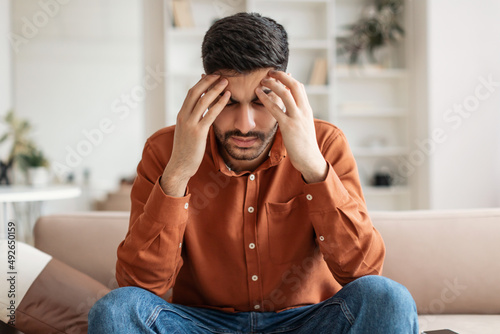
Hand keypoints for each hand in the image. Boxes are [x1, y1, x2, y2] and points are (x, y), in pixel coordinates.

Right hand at [161, 74, 230, 196]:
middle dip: (208, 81)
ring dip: (215, 89)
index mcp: (181, 115)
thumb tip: (201, 114)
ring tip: (226, 82)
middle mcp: (184, 116)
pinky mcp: (198, 132)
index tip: (211, 77)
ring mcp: (190, 124)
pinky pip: (210, 113)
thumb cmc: (186, 151)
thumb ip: (192, 121)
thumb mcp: (186, 132)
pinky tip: (227, 97)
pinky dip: (220, 103)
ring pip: (203, 100)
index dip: (201, 83)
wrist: (180, 165)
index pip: (191, 93)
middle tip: (219, 74)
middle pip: (195, 92)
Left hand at [256, 71, 326, 182]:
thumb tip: (289, 108)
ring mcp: (296, 118)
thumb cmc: (304, 144)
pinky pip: (275, 109)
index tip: (277, 75)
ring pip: (285, 93)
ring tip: (262, 80)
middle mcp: (303, 110)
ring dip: (273, 84)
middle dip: (281, 75)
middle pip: (294, 85)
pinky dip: (266, 99)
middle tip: (269, 72)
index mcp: (307, 109)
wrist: (309, 159)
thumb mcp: (304, 125)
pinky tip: (258, 94)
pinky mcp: (288, 126)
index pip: (299, 87)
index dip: (288, 78)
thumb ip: (298, 115)